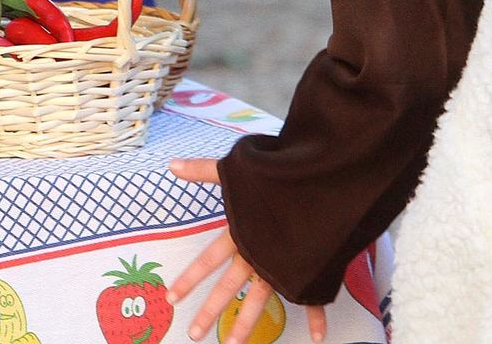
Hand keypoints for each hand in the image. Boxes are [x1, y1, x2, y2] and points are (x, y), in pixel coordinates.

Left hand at [167, 158, 327, 343]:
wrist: (320, 183)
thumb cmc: (279, 176)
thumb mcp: (237, 171)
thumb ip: (203, 170)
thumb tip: (171, 165)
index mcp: (239, 234)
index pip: (207, 261)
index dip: (189, 279)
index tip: (171, 299)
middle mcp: (257, 254)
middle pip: (228, 288)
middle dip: (210, 311)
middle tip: (193, 334)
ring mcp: (282, 265)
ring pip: (261, 300)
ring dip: (247, 323)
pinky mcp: (308, 269)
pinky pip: (313, 298)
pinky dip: (316, 317)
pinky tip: (317, 337)